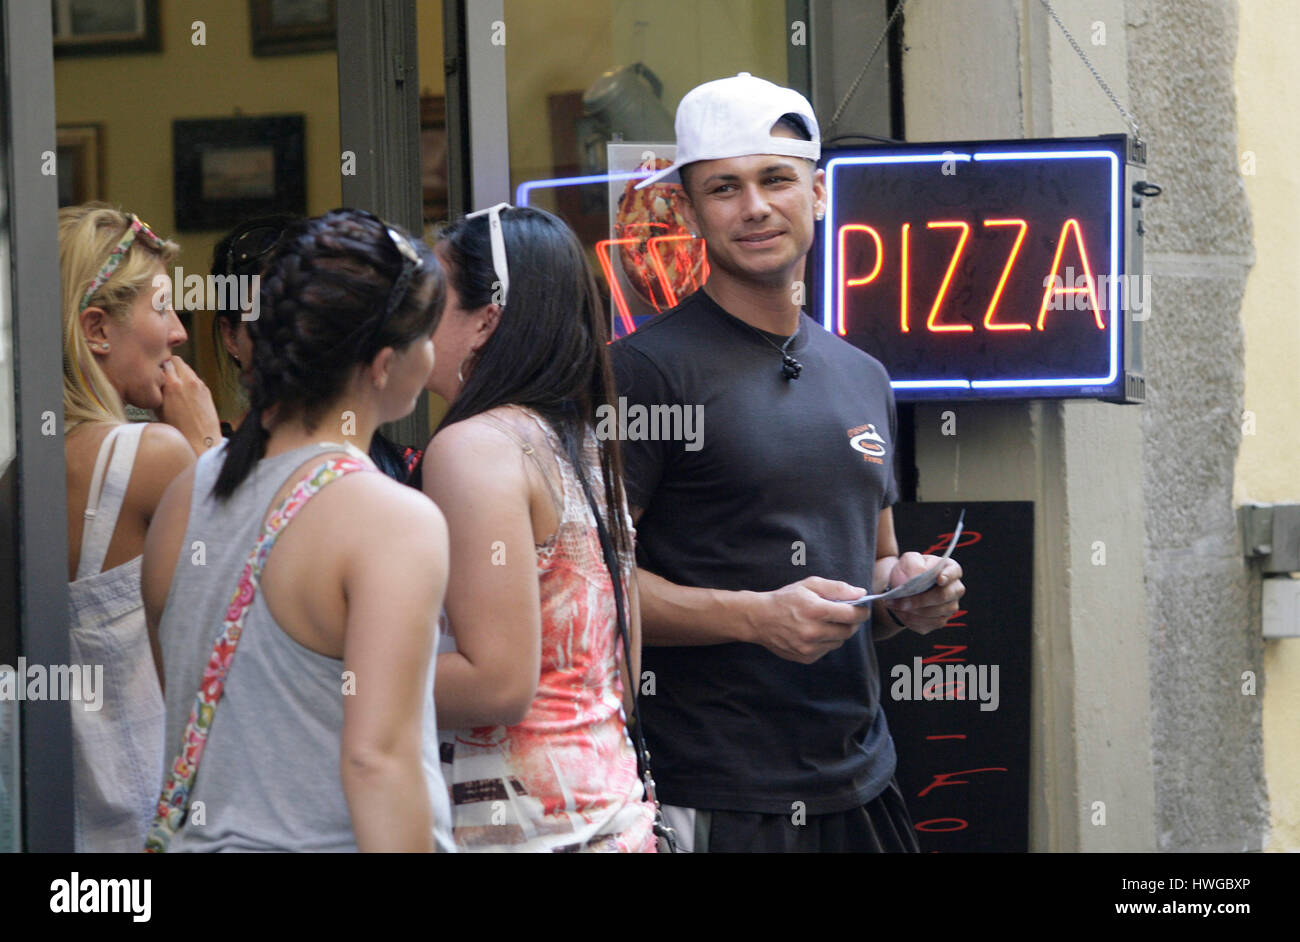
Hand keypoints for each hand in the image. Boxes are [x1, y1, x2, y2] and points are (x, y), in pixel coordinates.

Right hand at [158, 357, 220, 455]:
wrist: (201, 440)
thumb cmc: (178, 429)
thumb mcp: (158, 409)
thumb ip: (157, 390)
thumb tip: (154, 380)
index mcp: (172, 385)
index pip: (164, 362)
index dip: (158, 366)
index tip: (156, 371)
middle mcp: (187, 381)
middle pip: (176, 360)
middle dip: (170, 364)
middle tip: (164, 373)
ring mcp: (199, 384)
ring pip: (187, 368)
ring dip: (180, 371)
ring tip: (174, 383)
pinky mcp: (207, 390)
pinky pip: (195, 378)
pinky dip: (189, 380)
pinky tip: (184, 392)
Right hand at [747, 576, 870, 663]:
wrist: (759, 619)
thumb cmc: (786, 599)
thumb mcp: (809, 585)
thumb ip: (837, 588)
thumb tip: (861, 593)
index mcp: (815, 610)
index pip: (851, 614)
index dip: (862, 611)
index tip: (863, 608)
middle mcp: (813, 631)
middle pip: (848, 631)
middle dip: (851, 622)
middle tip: (845, 614)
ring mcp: (809, 647)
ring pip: (839, 642)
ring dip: (838, 632)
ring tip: (825, 622)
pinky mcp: (806, 657)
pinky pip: (827, 650)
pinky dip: (826, 641)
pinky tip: (814, 632)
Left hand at [882, 553, 963, 634]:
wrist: (901, 589)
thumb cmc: (909, 571)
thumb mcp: (908, 560)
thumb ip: (914, 563)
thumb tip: (919, 573)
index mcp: (950, 569)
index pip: (954, 572)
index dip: (948, 576)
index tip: (939, 579)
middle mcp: (954, 589)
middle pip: (944, 596)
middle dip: (921, 600)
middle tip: (901, 601)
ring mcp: (949, 607)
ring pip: (936, 613)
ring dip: (913, 611)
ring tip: (895, 606)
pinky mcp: (940, 620)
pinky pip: (929, 624)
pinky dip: (913, 620)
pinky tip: (901, 613)